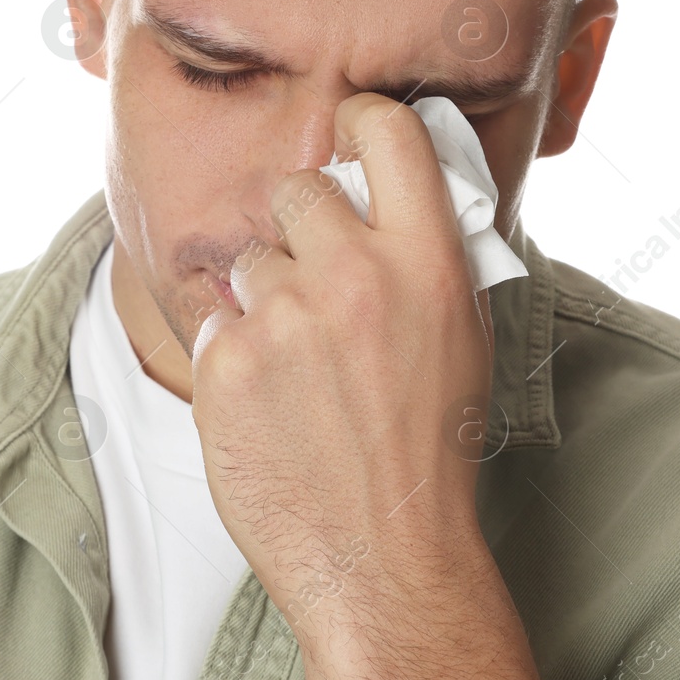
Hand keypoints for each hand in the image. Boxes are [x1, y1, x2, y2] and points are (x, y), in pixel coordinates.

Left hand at [190, 92, 497, 642]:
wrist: (384, 558)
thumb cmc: (431, 451)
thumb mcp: (463, 338)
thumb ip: (426, 254)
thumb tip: (394, 186)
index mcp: (427, 262)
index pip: (384, 131)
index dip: (359, 121)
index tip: (348, 134)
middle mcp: (353, 275)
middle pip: (297, 187)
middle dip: (300, 226)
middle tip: (317, 288)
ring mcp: (282, 317)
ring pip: (251, 261)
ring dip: (266, 300)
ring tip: (299, 371)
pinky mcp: (224, 361)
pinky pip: (216, 319)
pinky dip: (235, 354)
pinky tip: (269, 404)